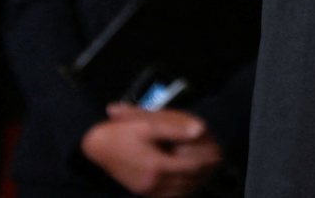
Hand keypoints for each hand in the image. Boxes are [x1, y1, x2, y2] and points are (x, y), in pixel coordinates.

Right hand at [79, 104, 223, 197]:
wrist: (95, 148)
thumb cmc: (119, 133)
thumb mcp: (145, 124)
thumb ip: (173, 127)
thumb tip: (200, 129)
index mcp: (156, 165)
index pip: (192, 166)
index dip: (207, 158)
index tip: (218, 150)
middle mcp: (154, 183)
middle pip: (190, 180)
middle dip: (206, 170)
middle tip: (217, 158)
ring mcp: (149, 191)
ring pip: (183, 191)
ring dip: (198, 180)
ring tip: (208, 168)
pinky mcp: (145, 193)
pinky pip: (172, 196)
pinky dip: (185, 188)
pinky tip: (190, 178)